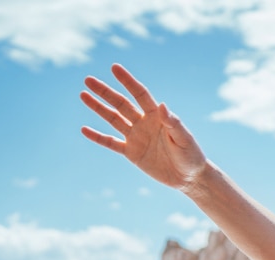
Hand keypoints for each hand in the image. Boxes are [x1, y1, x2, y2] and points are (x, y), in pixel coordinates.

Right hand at [81, 64, 207, 192]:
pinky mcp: (132, 153)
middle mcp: (144, 123)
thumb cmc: (191, 155)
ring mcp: (136, 137)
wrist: (189, 177)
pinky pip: (111, 143)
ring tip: (83, 95)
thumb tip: (162, 105)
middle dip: (105, 92)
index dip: (128, 81)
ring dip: (98, 108)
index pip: (140, 94)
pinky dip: (98, 137)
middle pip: (121, 104)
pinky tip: (84, 129)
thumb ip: (173, 123)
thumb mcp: (184, 139)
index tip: (114, 68)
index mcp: (158, 116)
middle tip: (88, 80)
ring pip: (113, 119)